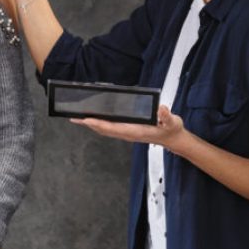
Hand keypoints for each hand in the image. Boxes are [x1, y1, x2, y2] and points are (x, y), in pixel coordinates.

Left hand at [71, 105, 186, 149]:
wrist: (174, 138)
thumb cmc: (171, 129)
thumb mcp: (172, 122)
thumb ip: (166, 116)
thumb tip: (161, 109)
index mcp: (134, 131)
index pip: (112, 128)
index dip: (98, 123)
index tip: (86, 119)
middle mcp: (127, 133)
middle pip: (103, 129)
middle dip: (88, 124)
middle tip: (73, 117)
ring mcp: (126, 132)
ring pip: (104, 129)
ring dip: (91, 124)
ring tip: (78, 117)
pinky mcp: (127, 130)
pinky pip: (109, 127)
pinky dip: (99, 122)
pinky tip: (94, 117)